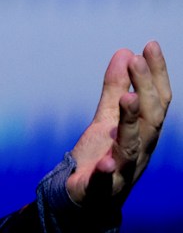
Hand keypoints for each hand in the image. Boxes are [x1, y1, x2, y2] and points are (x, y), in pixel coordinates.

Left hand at [66, 40, 170, 208]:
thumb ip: (115, 88)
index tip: (150, 45)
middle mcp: (139, 150)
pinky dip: (107, 172)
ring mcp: (122, 169)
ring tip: (128, 98)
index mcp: (143, 132)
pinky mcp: (101, 188)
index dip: (156, 74)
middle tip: (136, 60)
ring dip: (131, 121)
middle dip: (146, 89)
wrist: (85, 197)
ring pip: (132, 146)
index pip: (157, 101)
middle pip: (149, 119)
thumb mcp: (107, 117)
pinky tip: (104, 163)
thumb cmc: (102, 155)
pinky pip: (106, 181)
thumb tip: (125, 53)